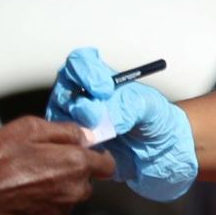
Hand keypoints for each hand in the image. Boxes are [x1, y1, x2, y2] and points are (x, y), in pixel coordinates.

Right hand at [0, 116, 114, 214]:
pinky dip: (43, 204)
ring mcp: (59, 211)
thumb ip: (66, 131)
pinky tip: (21, 195)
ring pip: (68, 197)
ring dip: (57, 189)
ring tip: (26, 179)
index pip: (108, 164)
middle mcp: (74, 191)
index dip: (98, 157)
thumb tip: (87, 135)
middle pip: (86, 181)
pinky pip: (52, 212)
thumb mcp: (30, 128)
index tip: (85, 153)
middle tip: (43, 163)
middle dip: (72, 172)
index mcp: (76, 164)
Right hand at [47, 47, 196, 201]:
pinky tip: (96, 150)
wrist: (157, 152)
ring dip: (78, 127)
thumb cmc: (155, 121)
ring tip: (101, 137)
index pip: (81, 61)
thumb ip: (132, 106)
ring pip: (58, 118)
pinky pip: (62, 144)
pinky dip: (76, 146)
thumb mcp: (152, 107)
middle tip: (97, 117)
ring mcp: (73, 121)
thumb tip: (109, 116)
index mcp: (100, 78)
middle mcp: (81, 96)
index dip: (87, 71)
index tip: (105, 89)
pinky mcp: (72, 145)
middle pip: (64, 89)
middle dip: (80, 103)